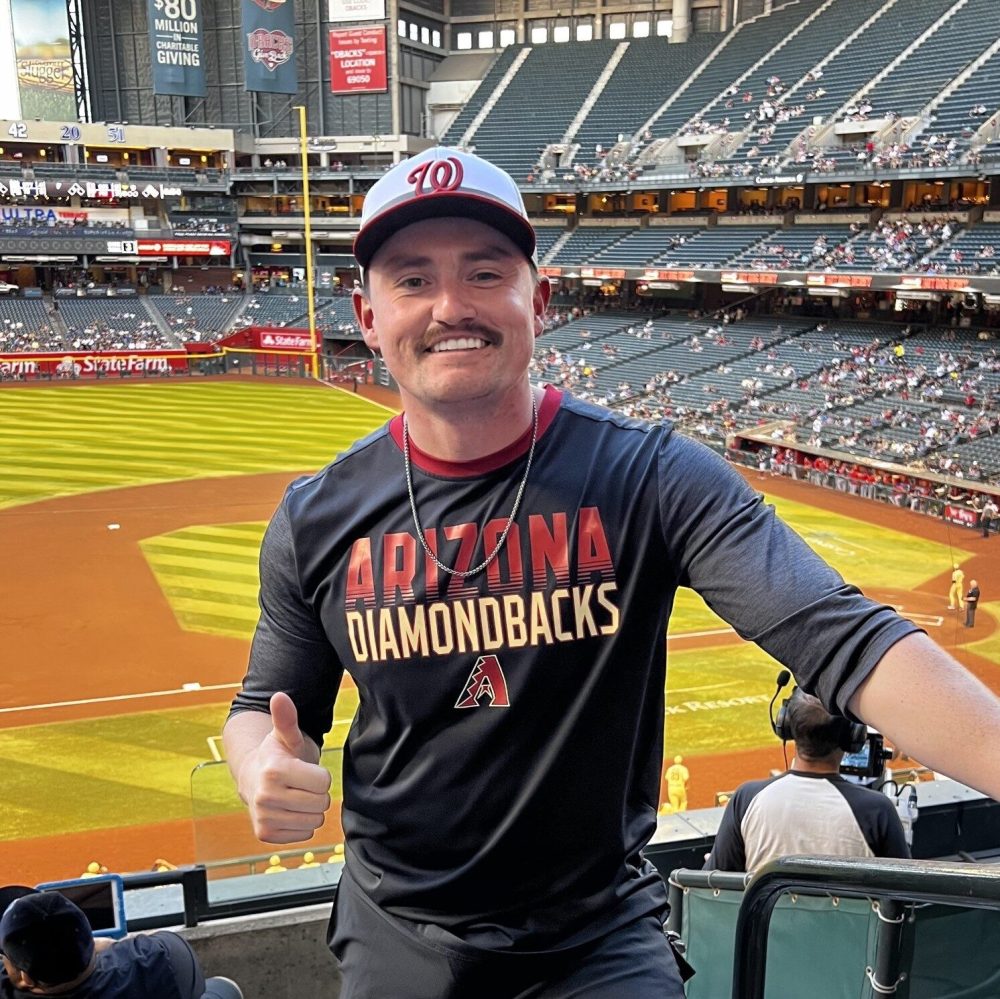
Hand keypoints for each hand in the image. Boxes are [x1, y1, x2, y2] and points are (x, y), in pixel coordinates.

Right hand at [238, 692, 332, 843]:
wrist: (254, 778)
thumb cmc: (277, 756)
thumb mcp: (287, 736)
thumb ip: (287, 718)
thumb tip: (280, 696)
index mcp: (274, 771)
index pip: (324, 782)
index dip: (320, 774)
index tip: (304, 769)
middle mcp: (265, 796)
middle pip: (321, 802)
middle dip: (316, 792)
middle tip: (300, 784)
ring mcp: (264, 818)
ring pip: (315, 820)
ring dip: (310, 809)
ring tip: (295, 796)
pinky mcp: (265, 835)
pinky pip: (305, 834)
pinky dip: (302, 824)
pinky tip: (289, 810)